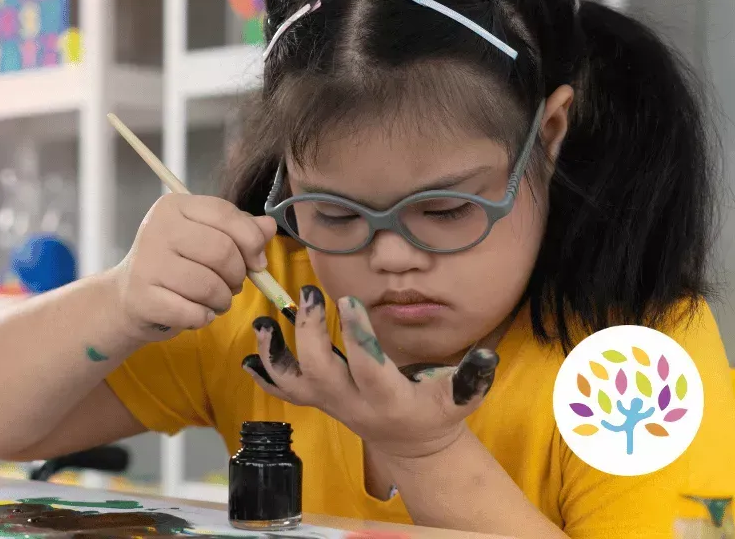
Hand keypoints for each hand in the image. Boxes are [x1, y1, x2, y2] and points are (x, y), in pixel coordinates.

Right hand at [110, 194, 277, 340]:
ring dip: (223, 300)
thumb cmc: (175, 265)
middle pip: (221, 251)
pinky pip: (193, 312)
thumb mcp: (206, 238)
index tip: (257, 262)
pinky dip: (204, 317)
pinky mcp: (142, 298)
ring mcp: (147, 263)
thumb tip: (269, 226)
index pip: (225, 214)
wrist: (127, 297)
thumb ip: (240, 230)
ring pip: (209, 285)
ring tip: (215, 301)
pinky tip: (197, 313)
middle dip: (237, 275)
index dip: (251, 241)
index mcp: (174, 206)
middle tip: (232, 285)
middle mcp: (157, 228)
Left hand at [241, 286, 498, 459]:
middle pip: (320, 373)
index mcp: (388, 399)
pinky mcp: (317, 400)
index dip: (358, 336)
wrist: (411, 442)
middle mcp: (352, 403)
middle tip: (309, 293)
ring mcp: (330, 403)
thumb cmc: (437, 412)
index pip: (369, 368)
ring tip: (263, 324)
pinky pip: (284, 392)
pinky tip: (248, 356)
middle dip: (309, 334)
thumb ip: (472, 378)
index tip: (349, 300)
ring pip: (293, 384)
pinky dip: (264, 375)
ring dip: (273, 355)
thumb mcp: (461, 398)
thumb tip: (486, 355)